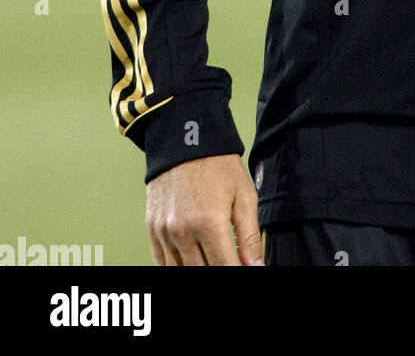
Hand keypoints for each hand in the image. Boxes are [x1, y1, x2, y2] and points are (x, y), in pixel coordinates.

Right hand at [145, 154, 263, 265]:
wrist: (185, 142)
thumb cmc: (218, 166)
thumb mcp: (244, 196)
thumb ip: (250, 236)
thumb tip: (258, 267)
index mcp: (209, 223)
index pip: (224, 269)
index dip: (236, 275)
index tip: (243, 271)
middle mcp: (183, 232)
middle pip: (201, 274)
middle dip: (218, 270)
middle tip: (228, 262)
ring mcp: (164, 233)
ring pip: (180, 273)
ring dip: (198, 271)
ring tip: (211, 260)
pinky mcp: (152, 231)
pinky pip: (162, 264)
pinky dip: (177, 269)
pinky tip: (192, 263)